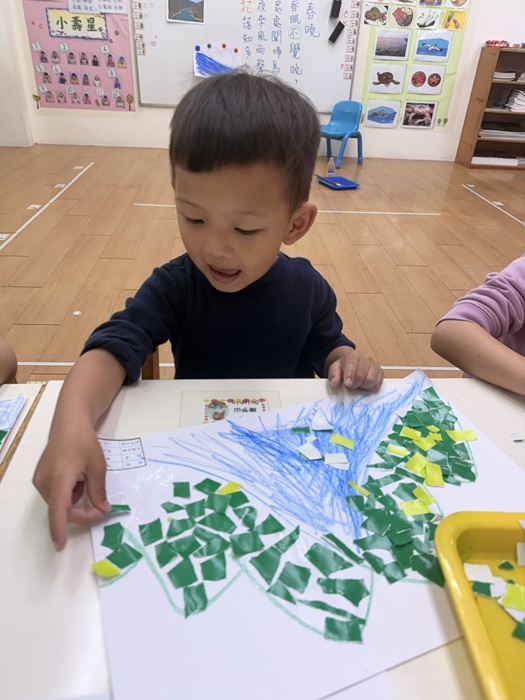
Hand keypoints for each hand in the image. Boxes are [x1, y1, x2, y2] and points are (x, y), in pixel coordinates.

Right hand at [33, 427, 110, 550]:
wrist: (69, 423)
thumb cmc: (84, 442)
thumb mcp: (97, 466)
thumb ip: (98, 490)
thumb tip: (102, 509)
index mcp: (59, 479)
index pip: (58, 510)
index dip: (59, 529)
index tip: (60, 545)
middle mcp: (45, 482)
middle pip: (62, 509)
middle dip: (82, 512)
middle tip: (102, 506)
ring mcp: (41, 480)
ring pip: (60, 503)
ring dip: (75, 500)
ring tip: (85, 479)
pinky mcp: (41, 478)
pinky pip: (56, 494)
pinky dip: (69, 492)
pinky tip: (76, 477)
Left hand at [327, 348, 383, 391]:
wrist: (353, 364)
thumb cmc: (344, 368)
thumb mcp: (335, 369)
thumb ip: (333, 375)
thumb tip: (334, 384)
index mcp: (353, 356)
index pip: (352, 364)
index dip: (350, 374)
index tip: (347, 383)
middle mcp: (366, 358)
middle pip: (362, 374)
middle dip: (355, 383)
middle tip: (351, 386)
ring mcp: (374, 365)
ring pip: (371, 380)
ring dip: (363, 386)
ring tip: (358, 385)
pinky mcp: (380, 373)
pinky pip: (378, 384)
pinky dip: (371, 388)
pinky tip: (365, 385)